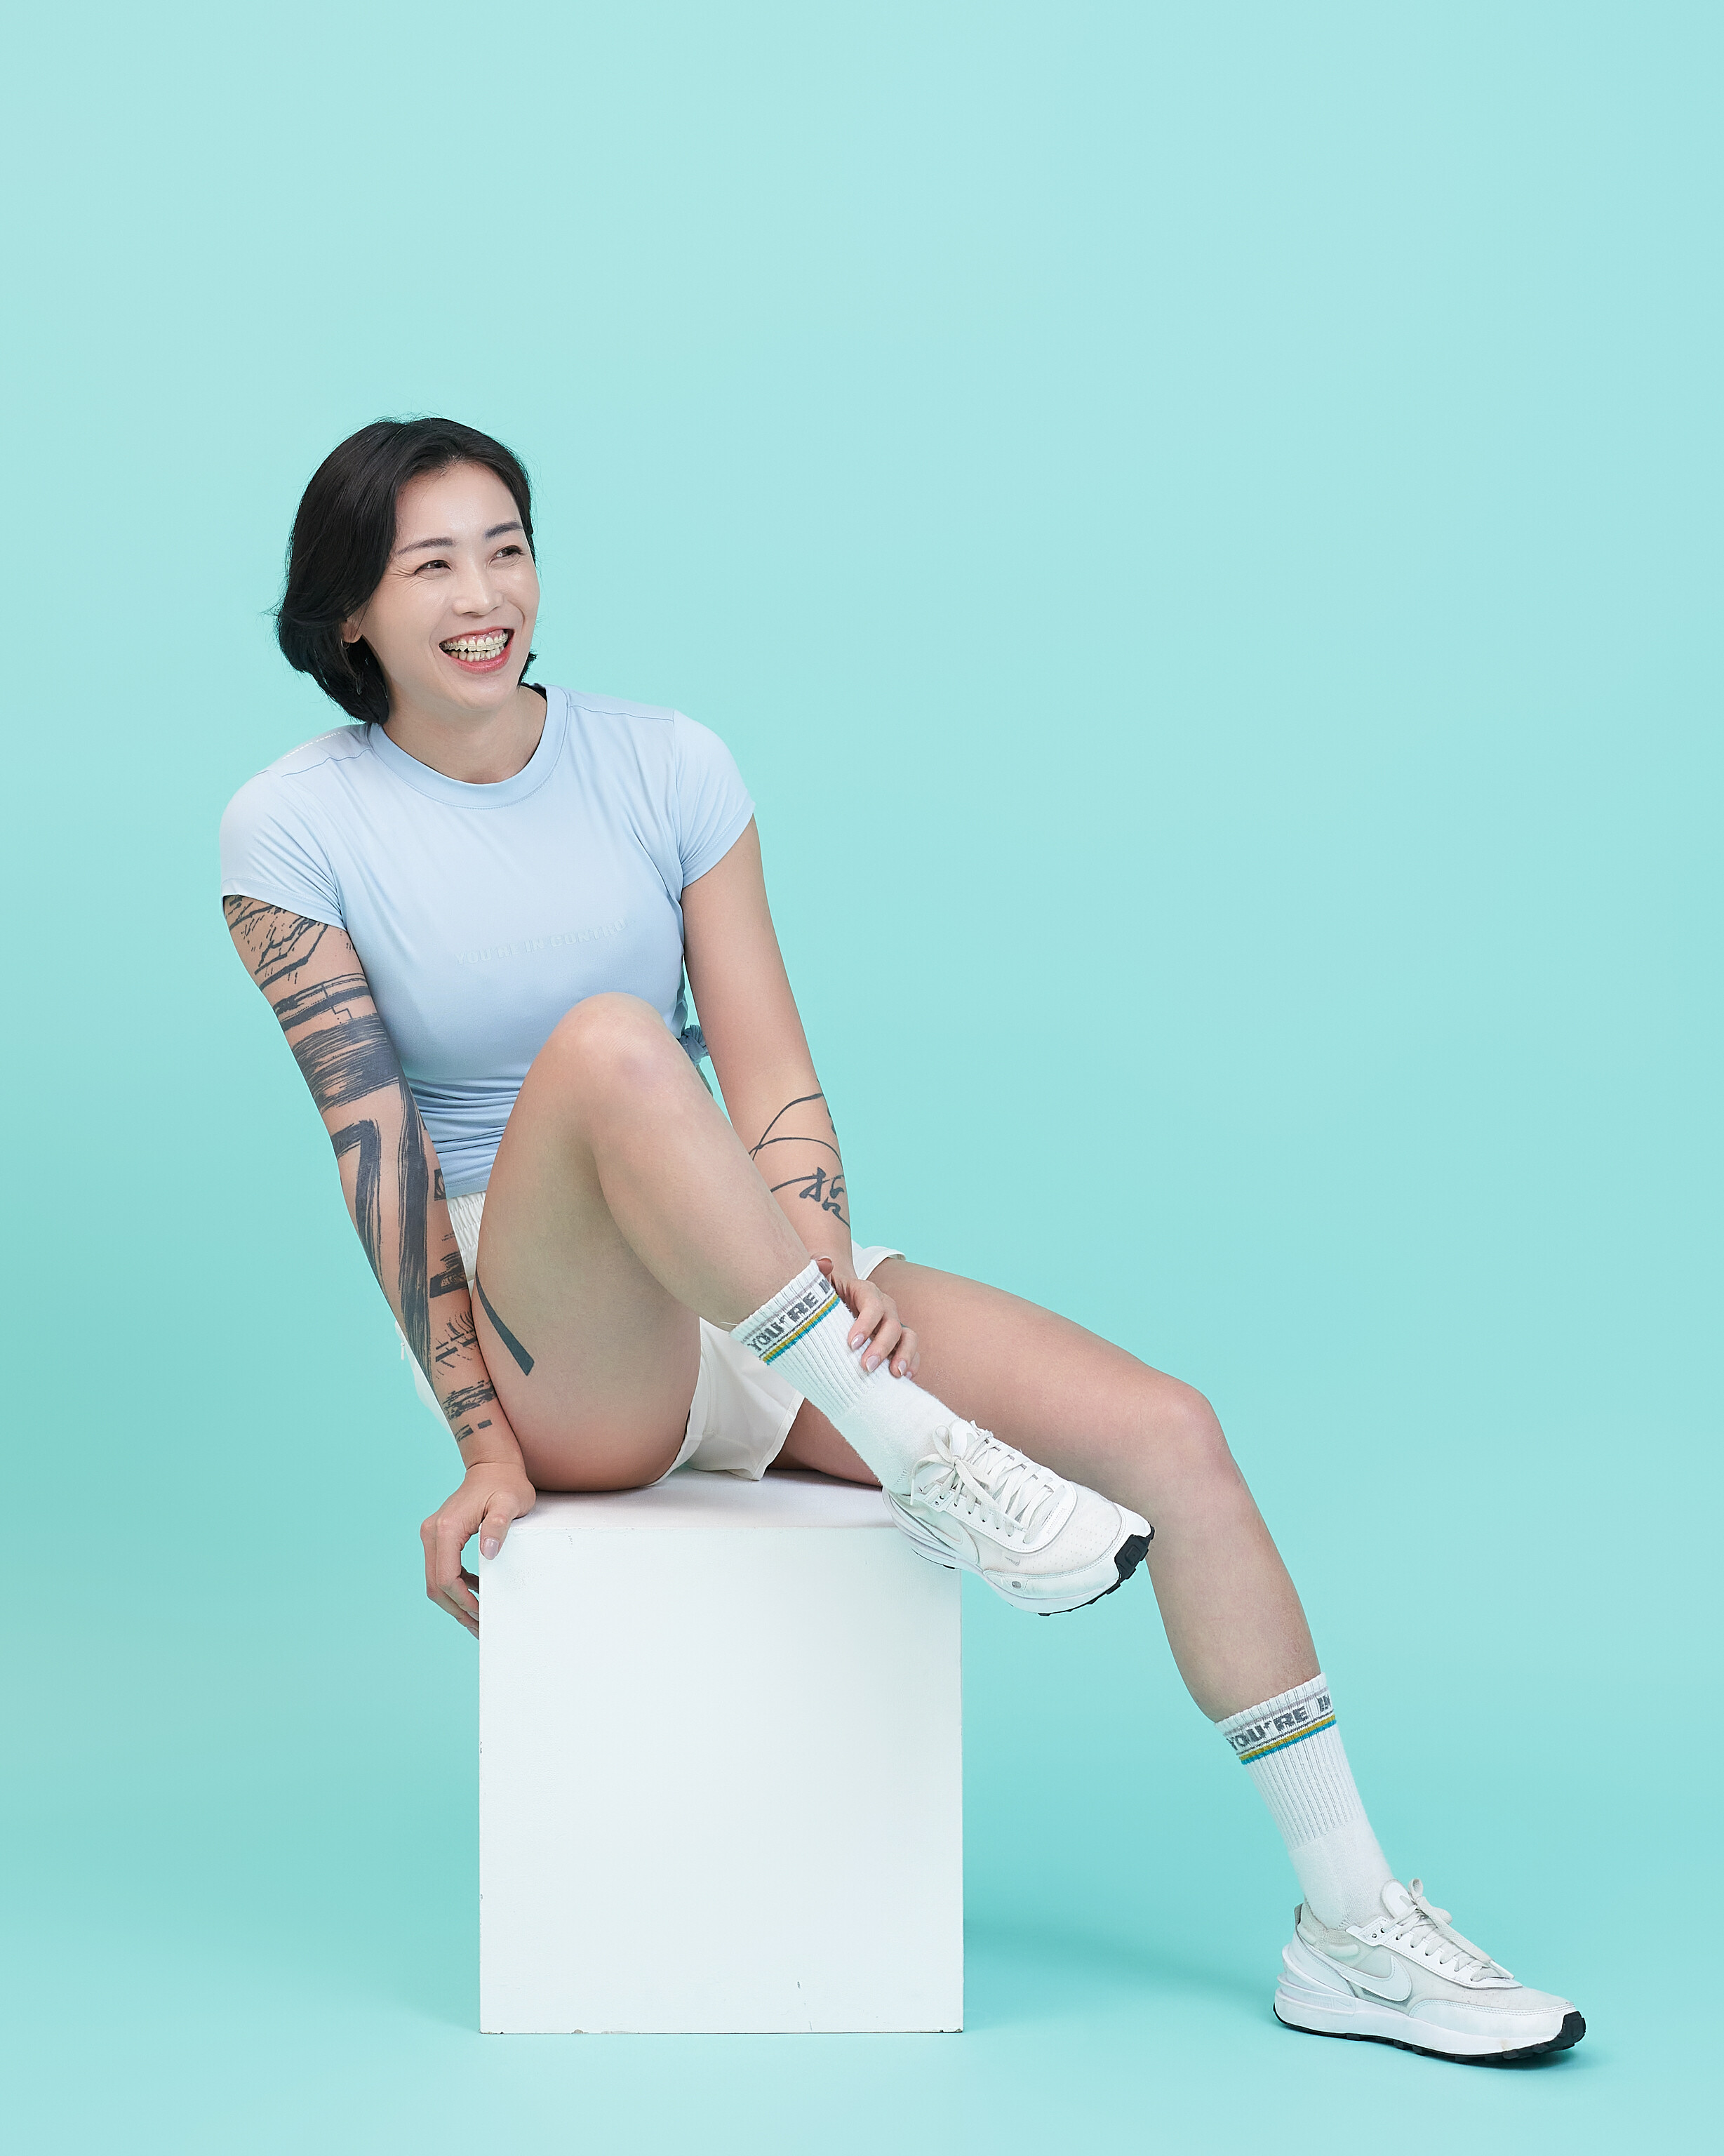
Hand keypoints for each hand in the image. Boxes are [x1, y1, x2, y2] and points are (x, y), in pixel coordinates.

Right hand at [419, 1460, 536, 1636]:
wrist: (493, 1465)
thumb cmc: (505, 1483)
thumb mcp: (509, 1503)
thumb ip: (498, 1526)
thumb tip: (488, 1554)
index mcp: (445, 1528)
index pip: (447, 1578)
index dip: (463, 1602)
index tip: (482, 1615)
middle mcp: (432, 1532)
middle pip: (436, 1584)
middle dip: (457, 1609)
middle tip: (480, 1627)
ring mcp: (432, 1534)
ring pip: (435, 1580)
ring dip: (454, 1601)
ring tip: (478, 1618)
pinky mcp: (438, 1536)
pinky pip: (441, 1569)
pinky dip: (455, 1586)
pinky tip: (475, 1594)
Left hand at [816, 1255, 919, 1377]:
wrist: (835, 1301)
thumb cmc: (825, 1295)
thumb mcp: (817, 1282)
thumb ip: (818, 1270)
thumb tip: (825, 1262)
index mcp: (866, 1291)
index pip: (872, 1304)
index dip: (866, 1323)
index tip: (851, 1344)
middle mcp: (884, 1307)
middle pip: (891, 1324)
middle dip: (881, 1346)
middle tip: (865, 1367)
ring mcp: (892, 1324)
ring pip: (908, 1336)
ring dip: (904, 1355)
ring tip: (894, 1374)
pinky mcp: (895, 1340)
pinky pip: (910, 1350)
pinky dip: (912, 1362)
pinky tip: (906, 1378)